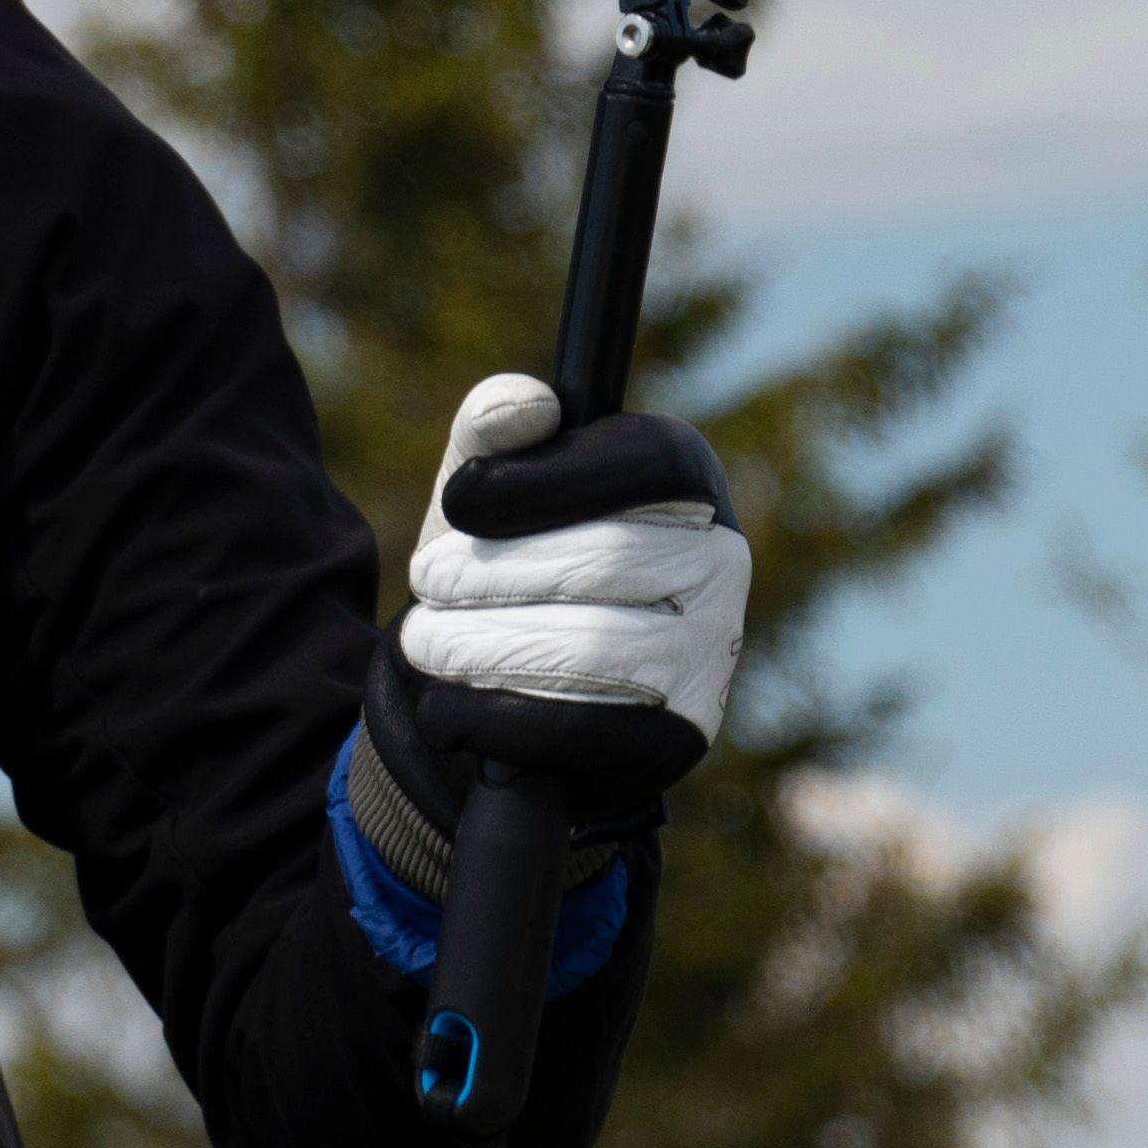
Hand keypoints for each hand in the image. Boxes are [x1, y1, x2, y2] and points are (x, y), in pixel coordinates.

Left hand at [386, 371, 748, 797]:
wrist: (513, 692)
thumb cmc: (505, 565)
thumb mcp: (485, 487)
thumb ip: (492, 427)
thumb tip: (529, 406)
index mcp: (687, 482)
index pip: (644, 462)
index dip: (543, 481)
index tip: (459, 502)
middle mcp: (722, 563)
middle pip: (606, 559)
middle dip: (488, 574)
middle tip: (426, 584)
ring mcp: (711, 655)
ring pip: (591, 647)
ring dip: (480, 648)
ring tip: (428, 644)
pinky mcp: (679, 741)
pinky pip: (583, 730)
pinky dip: (496, 722)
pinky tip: (448, 713)